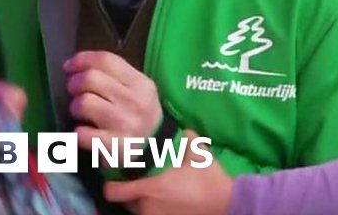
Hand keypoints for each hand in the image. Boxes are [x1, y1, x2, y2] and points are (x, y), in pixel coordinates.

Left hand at [65, 51, 161, 150]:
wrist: (156, 151)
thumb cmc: (139, 115)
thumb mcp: (137, 91)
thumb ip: (114, 76)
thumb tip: (76, 66)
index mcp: (141, 83)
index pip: (106, 60)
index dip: (82, 60)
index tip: (69, 67)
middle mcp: (135, 101)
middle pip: (90, 78)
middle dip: (75, 84)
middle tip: (76, 93)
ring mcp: (125, 124)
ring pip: (83, 103)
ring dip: (76, 108)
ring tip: (82, 114)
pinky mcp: (113, 146)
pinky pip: (81, 133)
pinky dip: (78, 133)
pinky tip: (87, 133)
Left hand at [103, 130, 231, 214]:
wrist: (226, 203)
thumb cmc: (208, 179)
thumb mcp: (199, 154)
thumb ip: (188, 139)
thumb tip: (185, 130)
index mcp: (151, 189)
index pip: (114, 192)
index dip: (111, 185)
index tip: (116, 177)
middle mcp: (148, 207)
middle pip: (126, 202)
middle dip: (130, 192)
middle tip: (140, 179)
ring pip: (140, 210)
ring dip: (143, 201)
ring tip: (155, 190)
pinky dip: (156, 208)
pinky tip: (168, 200)